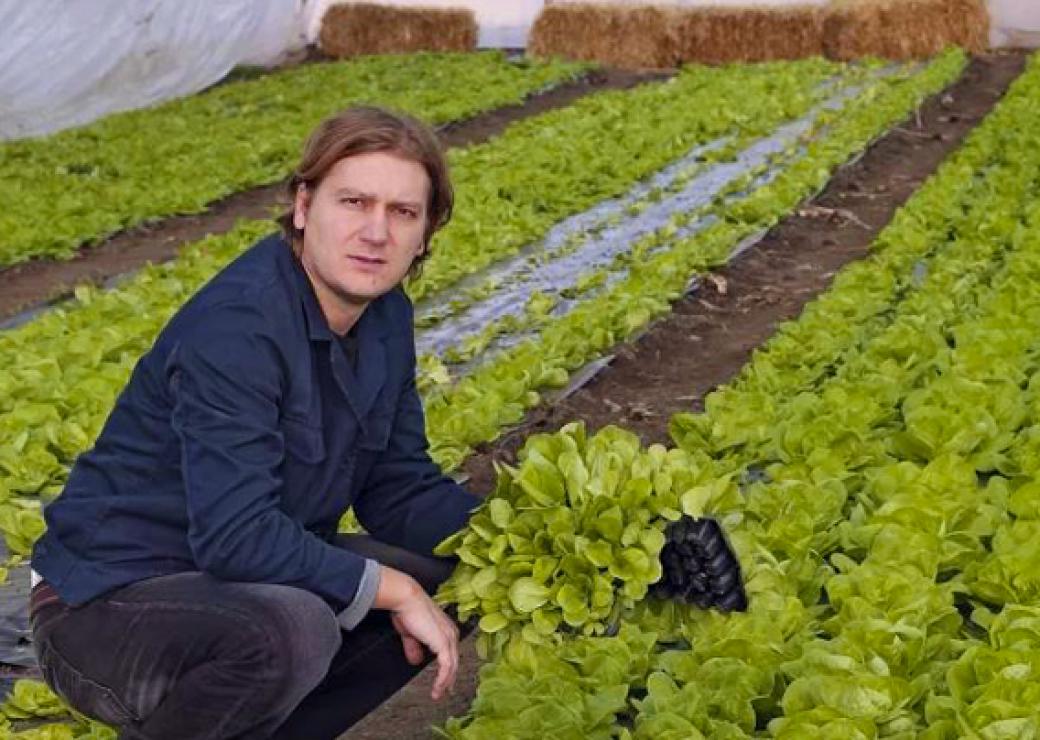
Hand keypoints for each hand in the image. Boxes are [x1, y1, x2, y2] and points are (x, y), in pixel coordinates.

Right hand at [375, 566, 459, 699]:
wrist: (406, 599)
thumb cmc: (407, 610)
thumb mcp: (411, 633)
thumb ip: (414, 647)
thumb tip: (416, 660)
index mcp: (446, 629)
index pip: (451, 653)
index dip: (449, 668)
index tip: (444, 681)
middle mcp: (451, 633)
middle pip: (454, 661)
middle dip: (450, 679)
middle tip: (445, 692)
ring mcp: (449, 638)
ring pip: (452, 666)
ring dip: (445, 682)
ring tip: (437, 693)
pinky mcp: (443, 643)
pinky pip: (446, 667)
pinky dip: (443, 679)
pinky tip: (437, 688)